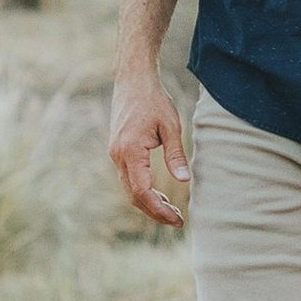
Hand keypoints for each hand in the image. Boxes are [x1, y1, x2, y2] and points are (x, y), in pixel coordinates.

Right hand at [109, 65, 188, 227]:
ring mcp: (116, 154)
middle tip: (177, 220)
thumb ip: (175, 154)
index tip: (177, 219)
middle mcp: (118, 156)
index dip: (159, 210)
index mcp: (130, 151)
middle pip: (134, 196)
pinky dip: (143, 190)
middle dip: (155, 212)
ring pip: (130, 189)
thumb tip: (185, 181)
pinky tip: (159, 194)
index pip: (142, 192)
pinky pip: (129, 178)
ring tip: (171, 210)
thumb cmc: (154, 99)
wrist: (133, 80)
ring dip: (149, 203)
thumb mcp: (171, 125)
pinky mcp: (118, 151)